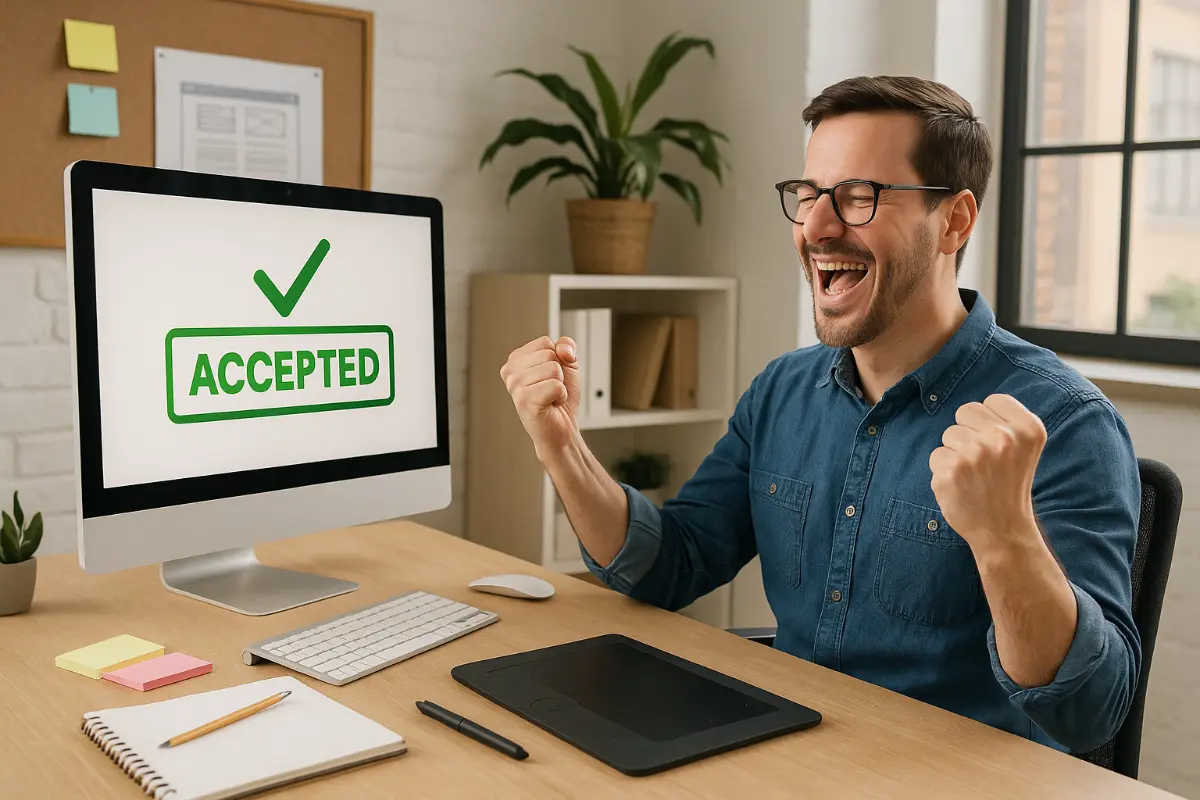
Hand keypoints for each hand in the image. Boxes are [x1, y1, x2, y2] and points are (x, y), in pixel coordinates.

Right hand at [500, 336, 581, 455]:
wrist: (561, 428)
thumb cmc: (559, 399)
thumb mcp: (567, 365)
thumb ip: (566, 347)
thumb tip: (563, 350)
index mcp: (516, 360)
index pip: (544, 342)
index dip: (558, 358)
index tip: (550, 376)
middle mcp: (511, 372)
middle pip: (549, 354)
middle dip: (559, 373)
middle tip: (550, 389)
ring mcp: (515, 386)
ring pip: (553, 369)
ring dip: (560, 385)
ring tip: (550, 397)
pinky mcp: (525, 400)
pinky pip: (556, 386)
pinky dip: (561, 396)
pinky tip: (550, 404)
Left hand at [929, 394, 1046, 548]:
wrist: (1003, 529)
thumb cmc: (1009, 484)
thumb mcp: (1024, 447)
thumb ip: (1005, 421)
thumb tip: (972, 404)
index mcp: (1028, 428)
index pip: (992, 400)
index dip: (988, 421)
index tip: (997, 444)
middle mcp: (1003, 437)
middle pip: (965, 412)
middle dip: (969, 432)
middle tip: (983, 461)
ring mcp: (976, 454)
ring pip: (948, 434)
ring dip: (955, 452)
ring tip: (974, 475)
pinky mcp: (951, 470)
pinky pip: (936, 456)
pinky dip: (944, 471)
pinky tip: (961, 486)